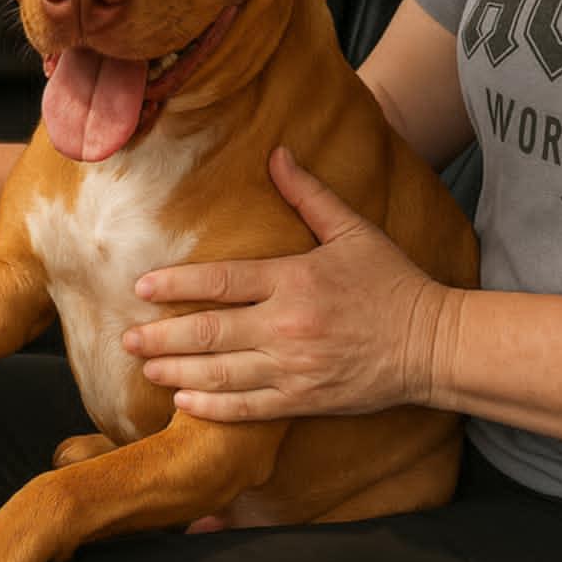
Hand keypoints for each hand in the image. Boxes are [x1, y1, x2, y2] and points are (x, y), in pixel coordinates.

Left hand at [122, 148, 460, 420]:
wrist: (433, 343)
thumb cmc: (391, 282)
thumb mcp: (353, 230)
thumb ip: (309, 194)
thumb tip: (277, 151)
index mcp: (295, 279)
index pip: (223, 280)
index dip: (178, 284)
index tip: (142, 288)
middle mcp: (289, 325)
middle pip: (211, 332)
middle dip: (163, 336)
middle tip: (127, 338)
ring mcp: (295, 367)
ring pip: (222, 374)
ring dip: (177, 372)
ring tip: (145, 368)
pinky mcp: (305, 400)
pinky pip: (249, 408)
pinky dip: (212, 409)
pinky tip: (184, 404)